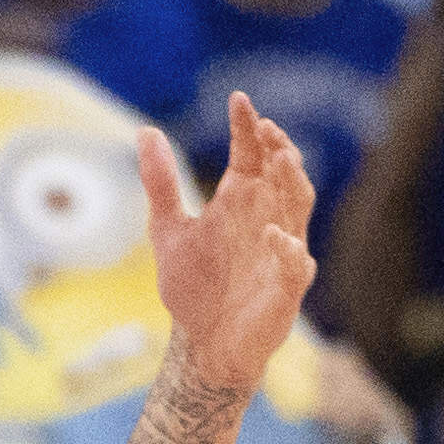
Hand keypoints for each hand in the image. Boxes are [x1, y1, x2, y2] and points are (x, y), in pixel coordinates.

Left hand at [139, 99, 318, 401]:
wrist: (203, 344)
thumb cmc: (193, 287)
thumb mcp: (167, 229)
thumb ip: (160, 183)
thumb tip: (145, 131)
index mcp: (241, 201)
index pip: (251, 153)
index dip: (247, 127)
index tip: (238, 100)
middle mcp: (266, 217)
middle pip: (282, 172)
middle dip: (278, 148)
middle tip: (266, 127)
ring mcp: (282, 250)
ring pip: (299, 206)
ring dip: (293, 183)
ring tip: (280, 160)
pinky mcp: (287, 286)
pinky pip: (295, 262)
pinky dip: (287, 247)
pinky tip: (272, 234)